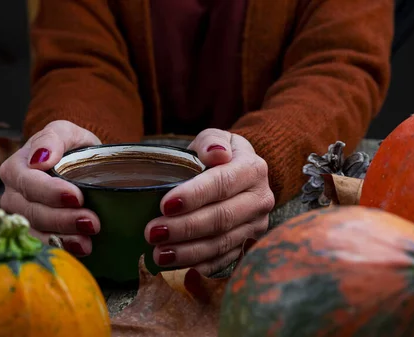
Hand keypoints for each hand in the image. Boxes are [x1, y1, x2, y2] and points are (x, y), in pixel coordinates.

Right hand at [0, 120, 101, 256]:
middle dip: (62, 219)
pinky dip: (62, 248)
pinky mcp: (35, 234)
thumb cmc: (68, 147)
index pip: (27, 183)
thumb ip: (52, 138)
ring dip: (63, 239)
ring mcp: (21, 218)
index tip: (76, 196)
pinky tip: (81, 249)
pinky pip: (43, 246)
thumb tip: (41, 159)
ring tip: (88, 241)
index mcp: (16, 168)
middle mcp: (13, 195)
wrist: (78, 166)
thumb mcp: (65, 132)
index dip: (50, 192)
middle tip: (92, 222)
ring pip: (36, 232)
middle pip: (31, 212)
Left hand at [144, 129, 274, 274]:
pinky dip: (200, 266)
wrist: (242, 175)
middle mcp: (260, 199)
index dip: (194, 195)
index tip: (166, 205)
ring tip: (158, 254)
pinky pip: (224, 260)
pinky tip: (177, 268)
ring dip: (188, 252)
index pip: (223, 183)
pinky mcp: (248, 245)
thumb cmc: (219, 156)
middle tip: (153, 233)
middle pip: (222, 218)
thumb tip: (216, 153)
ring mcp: (256, 226)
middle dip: (185, 228)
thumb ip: (211, 142)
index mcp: (253, 169)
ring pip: (222, 243)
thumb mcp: (214, 139)